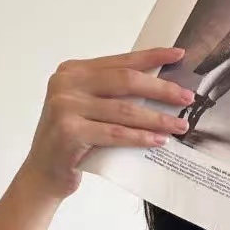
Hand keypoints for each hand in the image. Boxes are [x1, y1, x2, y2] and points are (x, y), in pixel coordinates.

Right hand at [22, 48, 192, 199]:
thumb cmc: (72, 142)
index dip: (152, 57)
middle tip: (186, 98)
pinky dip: (140, 138)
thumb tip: (160, 86)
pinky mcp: (68, 132)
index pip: (120, 61)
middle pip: (125, 81)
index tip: (178, 55)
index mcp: (72, 71)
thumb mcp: (88, 109)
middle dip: (160, 90)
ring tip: (179, 125)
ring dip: (156, 119)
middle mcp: (65, 84)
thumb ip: (111, 94)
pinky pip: (115, 134)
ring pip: (123, 110)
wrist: (43, 174)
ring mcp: (64, 107)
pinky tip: (158, 140)